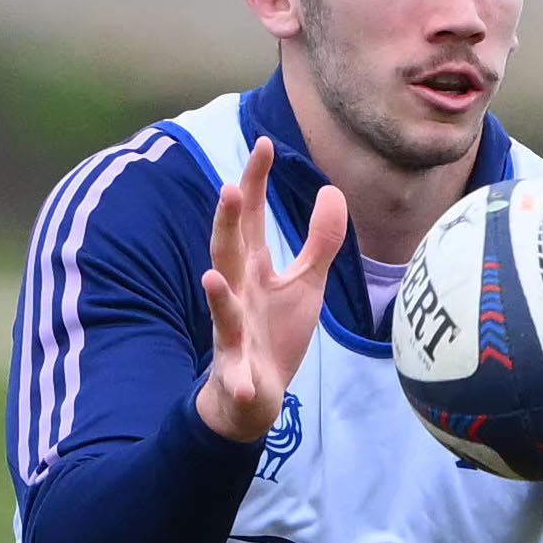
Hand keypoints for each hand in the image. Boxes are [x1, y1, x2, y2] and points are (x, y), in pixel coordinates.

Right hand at [190, 141, 344, 443]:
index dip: (256, 183)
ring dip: (217, 296)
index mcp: (252, 268)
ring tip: (211, 277)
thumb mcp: (305, 283)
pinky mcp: (239, 373)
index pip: (252, 219)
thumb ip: (320, 241)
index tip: (264, 143)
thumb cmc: (275, 334)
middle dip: (228, 225)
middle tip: (230, 189)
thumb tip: (331, 190)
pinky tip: (243, 385)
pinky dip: (238, 381)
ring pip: (223, 311)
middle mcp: (237, 294)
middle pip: (228, 253)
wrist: (251, 398)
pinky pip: (236, 376)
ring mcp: (233, 334)